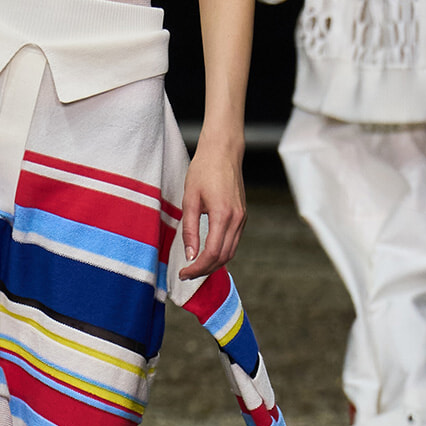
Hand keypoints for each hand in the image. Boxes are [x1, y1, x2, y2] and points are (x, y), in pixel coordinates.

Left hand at [178, 132, 246, 280]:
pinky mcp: (242, 216)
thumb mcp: (189, 199)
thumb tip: (190, 255)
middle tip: (187, 274)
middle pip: (224, 257)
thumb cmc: (203, 170)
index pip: (212, 253)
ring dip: (214, 263)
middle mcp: (237, 219)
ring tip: (195, 267)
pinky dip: (221, 252)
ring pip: (231, 251)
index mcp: (223, 215)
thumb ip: (190, 229)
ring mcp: (242, 218)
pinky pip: (234, 241)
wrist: (223, 151)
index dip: (197, 268)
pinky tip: (207, 253)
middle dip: (205, 270)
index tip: (183, 273)